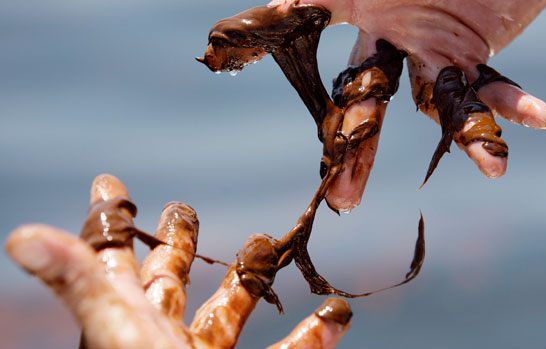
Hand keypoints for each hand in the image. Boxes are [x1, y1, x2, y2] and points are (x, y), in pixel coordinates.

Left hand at [5, 174, 351, 347]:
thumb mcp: (118, 335)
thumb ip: (82, 286)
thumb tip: (20, 235)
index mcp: (126, 318)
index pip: (111, 257)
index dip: (109, 218)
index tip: (108, 183)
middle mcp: (160, 338)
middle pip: (168, 281)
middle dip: (177, 242)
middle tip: (181, 209)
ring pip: (230, 311)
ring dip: (250, 279)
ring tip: (265, 242)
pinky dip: (310, 338)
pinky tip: (333, 317)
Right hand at [265, 0, 545, 209]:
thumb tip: (281, 14)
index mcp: (371, 33)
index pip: (346, 87)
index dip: (331, 126)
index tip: (315, 165)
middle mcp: (403, 51)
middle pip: (379, 110)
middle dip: (360, 154)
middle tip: (345, 202)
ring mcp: (442, 52)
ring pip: (447, 105)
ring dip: (470, 138)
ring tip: (494, 170)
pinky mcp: (477, 48)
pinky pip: (497, 83)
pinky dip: (516, 104)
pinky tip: (540, 122)